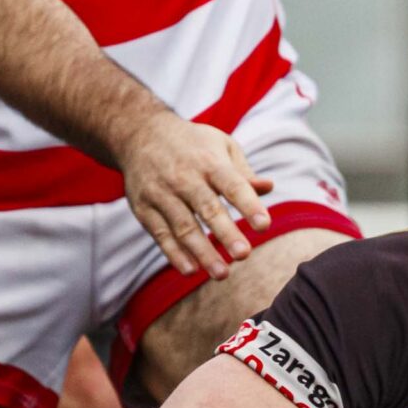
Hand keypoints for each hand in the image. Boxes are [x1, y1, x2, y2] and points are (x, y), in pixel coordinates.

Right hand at [116, 116, 273, 280]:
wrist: (140, 134)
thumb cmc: (192, 144)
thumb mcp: (220, 146)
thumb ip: (243, 172)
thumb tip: (267, 188)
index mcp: (209, 162)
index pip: (232, 185)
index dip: (249, 205)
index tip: (264, 226)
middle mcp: (184, 177)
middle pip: (207, 209)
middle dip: (226, 233)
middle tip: (244, 255)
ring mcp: (161, 193)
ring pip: (184, 227)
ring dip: (203, 252)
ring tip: (222, 273)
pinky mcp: (144, 208)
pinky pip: (161, 235)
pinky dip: (175, 254)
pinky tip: (191, 270)